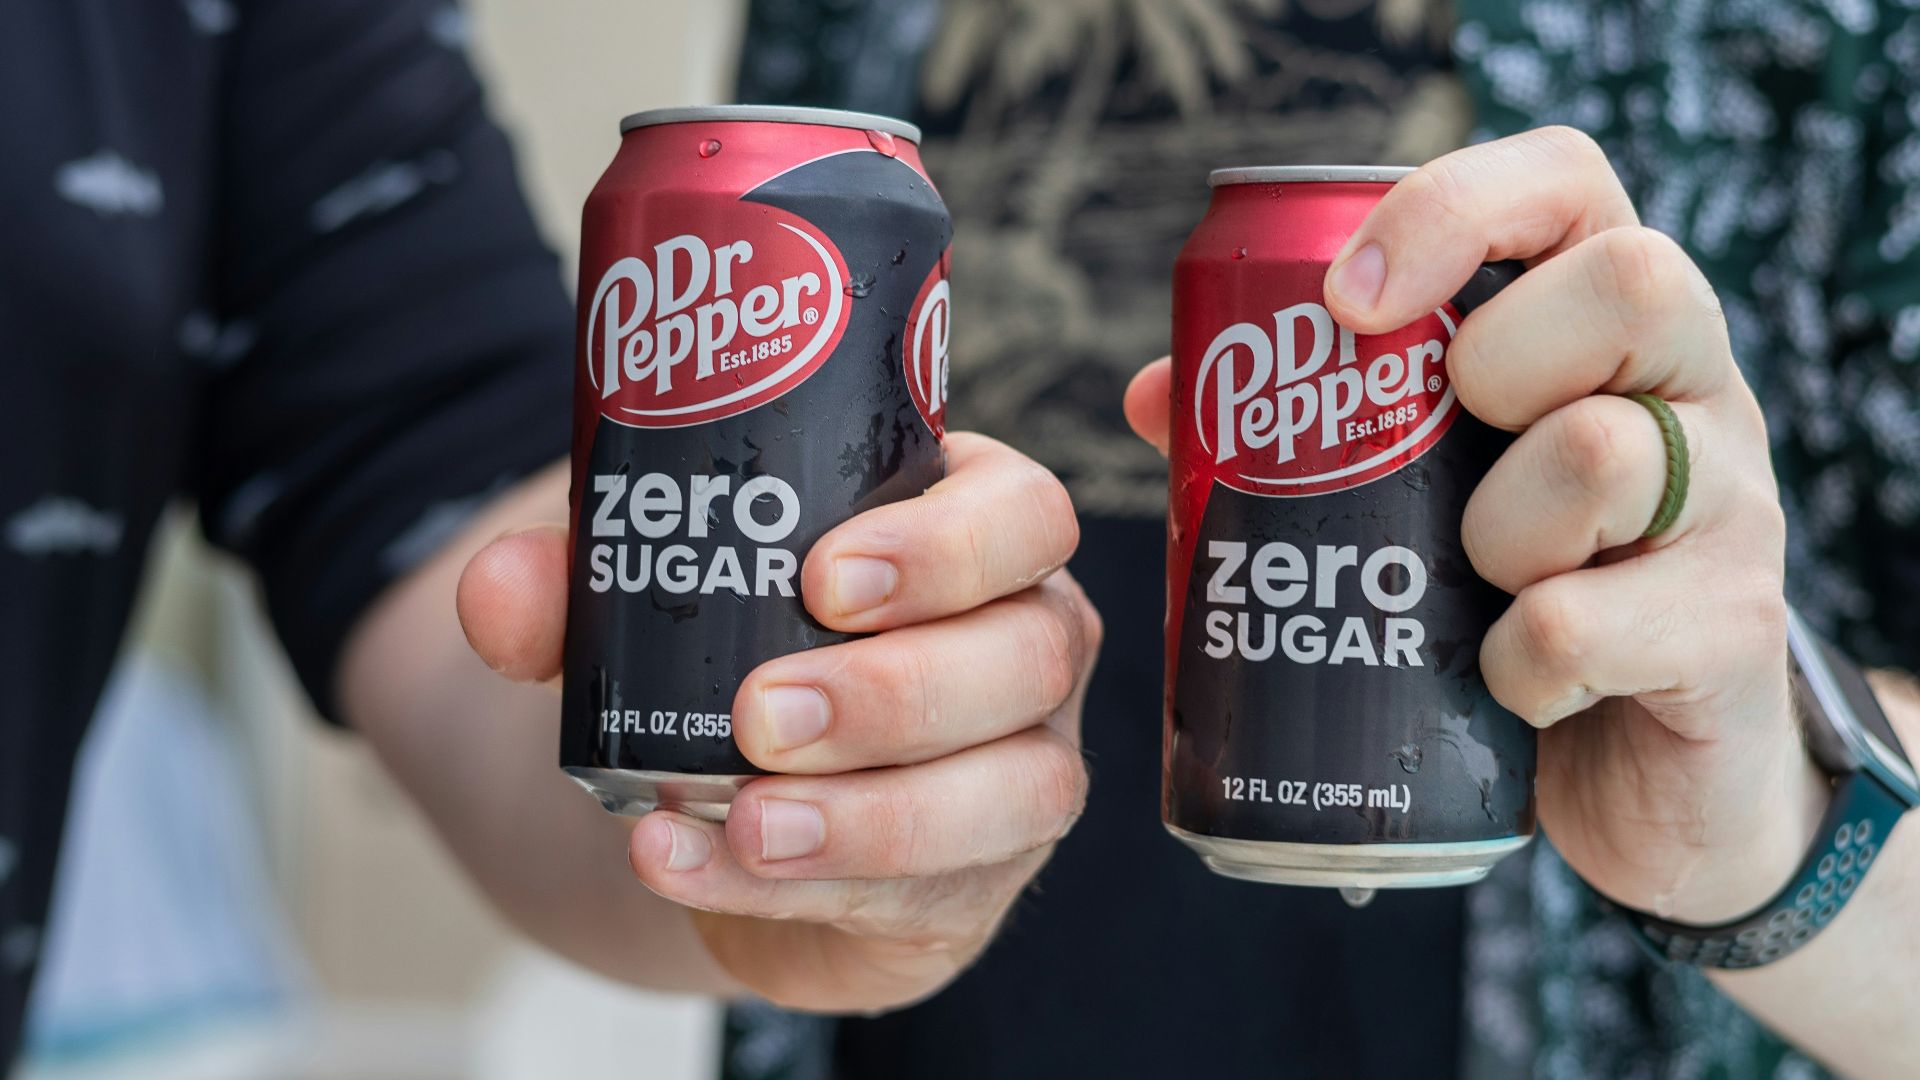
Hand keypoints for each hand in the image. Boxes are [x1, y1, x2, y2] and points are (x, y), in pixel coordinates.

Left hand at [455, 433, 1096, 1010]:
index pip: (1024, 514)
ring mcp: (1021, 765)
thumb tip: (502, 590)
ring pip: (1017, 788)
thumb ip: (576, 577)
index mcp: (975, 530)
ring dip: (874, 813)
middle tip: (761, 714)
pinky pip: (926, 890)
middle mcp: (1027, 641)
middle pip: (1030, 653)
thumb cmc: (734, 644)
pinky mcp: (976, 877)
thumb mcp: (660, 587)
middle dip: (896, 692)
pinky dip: (800, 886)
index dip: (949, 546)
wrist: (733, 790)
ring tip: (743, 816)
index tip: (824, 578)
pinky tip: (690, 865)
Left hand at [1126, 127, 1822, 924]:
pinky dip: (1516, 662)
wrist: (1642, 777)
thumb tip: (1153, 396)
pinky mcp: (1731, 636)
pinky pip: (1589, 622)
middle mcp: (1698, 389)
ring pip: (1605, 455)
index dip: (1452, 209)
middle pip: (1631, 281)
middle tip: (1427, 456)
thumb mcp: (1425, 496)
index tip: (1345, 298)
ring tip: (1475, 584)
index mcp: (1610, 327)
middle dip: (1496, 360)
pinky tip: (1511, 682)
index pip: (1566, 182)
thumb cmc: (1511, 595)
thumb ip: (1307, 436)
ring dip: (1494, 533)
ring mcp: (1732, 508)